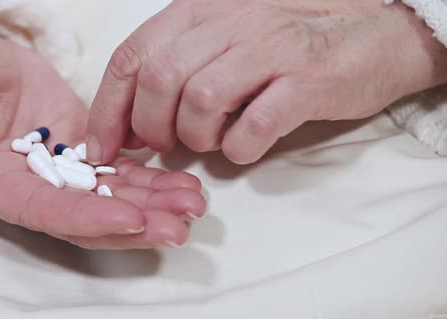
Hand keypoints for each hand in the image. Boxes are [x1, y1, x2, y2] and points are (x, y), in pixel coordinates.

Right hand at [0, 24, 204, 248]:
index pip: (42, 211)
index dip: (84, 219)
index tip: (130, 219)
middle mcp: (31, 190)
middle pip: (85, 219)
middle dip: (133, 224)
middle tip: (177, 227)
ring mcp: (61, 177)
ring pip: (110, 201)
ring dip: (152, 206)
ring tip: (192, 204)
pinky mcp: (84, 158)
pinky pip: (120, 176)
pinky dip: (152, 182)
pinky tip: (183, 185)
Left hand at [86, 0, 446, 164]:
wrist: (372, 33)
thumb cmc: (287, 43)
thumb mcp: (222, 39)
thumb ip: (176, 69)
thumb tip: (131, 123)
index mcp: (200, 10)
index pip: (132, 56)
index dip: (108, 108)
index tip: (103, 145)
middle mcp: (231, 21)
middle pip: (159, 78)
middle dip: (150, 126)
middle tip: (167, 144)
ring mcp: (271, 49)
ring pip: (200, 99)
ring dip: (195, 136)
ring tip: (211, 140)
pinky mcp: (307, 81)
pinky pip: (254, 124)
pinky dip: (238, 148)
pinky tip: (243, 145)